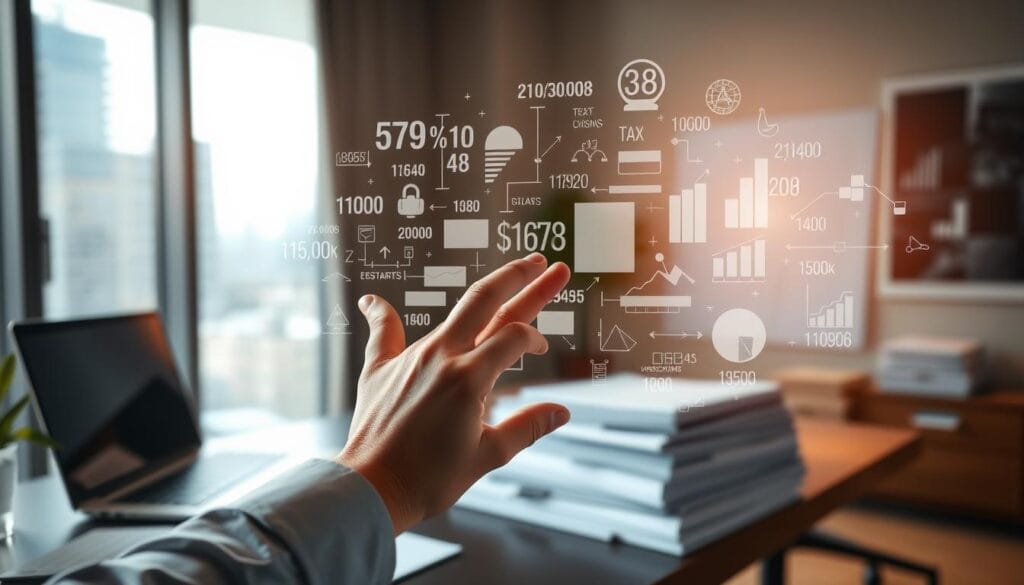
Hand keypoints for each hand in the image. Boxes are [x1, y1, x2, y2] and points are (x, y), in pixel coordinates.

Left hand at [338, 253, 571, 533]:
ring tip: (499, 287)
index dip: (534, 339)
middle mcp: (440, 357)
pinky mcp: (380, 369)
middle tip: (545, 263)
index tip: (541, 350)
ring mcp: (409, 358)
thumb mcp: (488, 455)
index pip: (515, 337)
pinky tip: (370, 299)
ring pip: (450, 318)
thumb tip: (561, 411)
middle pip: (486, 300)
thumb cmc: (429, 479)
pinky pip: (382, 333)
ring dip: (478, 302)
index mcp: (470, 378)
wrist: (372, 489)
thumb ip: (527, 427)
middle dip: (520, 277)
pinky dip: (379, 313)